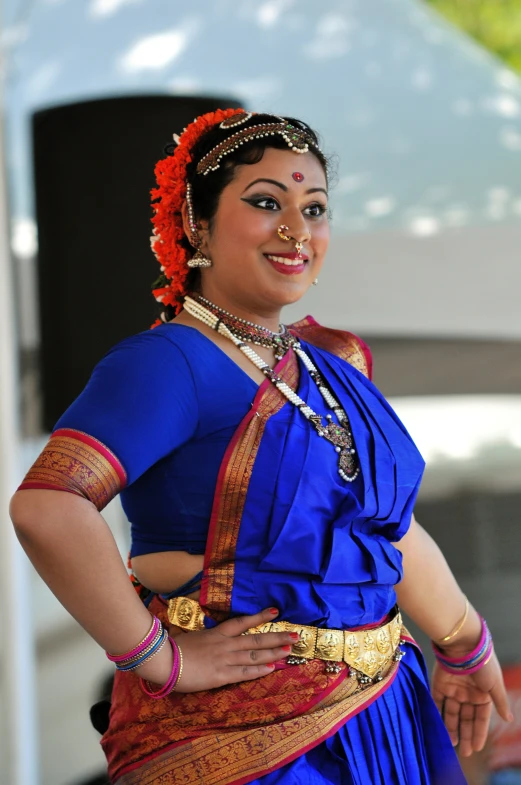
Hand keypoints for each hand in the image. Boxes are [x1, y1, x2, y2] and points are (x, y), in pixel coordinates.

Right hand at [140, 608, 296, 692]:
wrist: (164, 661)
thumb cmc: (173, 648)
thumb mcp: (190, 636)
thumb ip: (202, 636)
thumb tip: (204, 635)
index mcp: (217, 633)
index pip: (243, 622)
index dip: (260, 616)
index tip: (275, 611)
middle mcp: (226, 644)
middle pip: (256, 638)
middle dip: (277, 636)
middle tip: (295, 634)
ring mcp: (225, 659)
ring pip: (255, 654)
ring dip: (274, 652)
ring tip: (289, 649)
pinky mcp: (222, 675)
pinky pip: (245, 672)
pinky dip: (259, 669)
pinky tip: (272, 667)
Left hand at [432, 650, 512, 755]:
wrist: (463, 645)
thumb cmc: (483, 665)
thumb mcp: (495, 685)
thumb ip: (500, 702)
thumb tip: (508, 719)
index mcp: (482, 694)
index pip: (481, 718)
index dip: (478, 732)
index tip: (476, 748)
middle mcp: (468, 693)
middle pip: (466, 718)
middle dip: (465, 734)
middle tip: (463, 752)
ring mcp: (453, 688)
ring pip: (452, 712)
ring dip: (451, 728)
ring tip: (451, 744)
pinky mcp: (439, 683)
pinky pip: (437, 702)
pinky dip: (437, 714)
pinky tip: (437, 728)